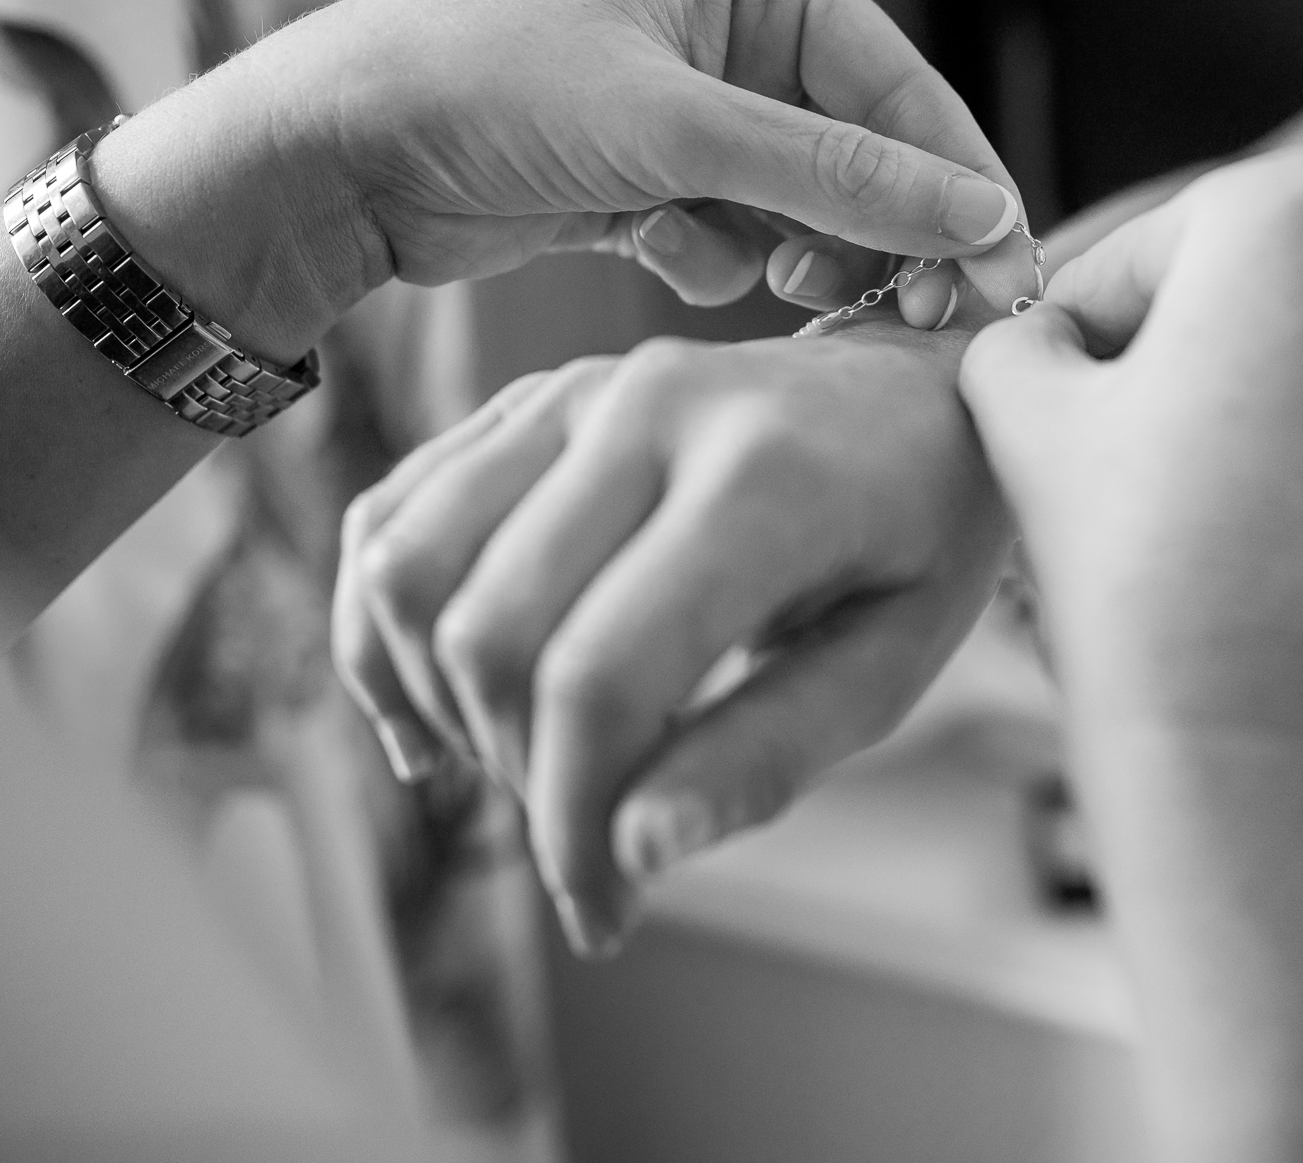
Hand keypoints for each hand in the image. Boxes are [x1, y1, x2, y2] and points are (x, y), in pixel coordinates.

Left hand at [94, 0, 1038, 361]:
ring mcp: (693, 117)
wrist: (340, 153)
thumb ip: (838, 177)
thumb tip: (983, 215)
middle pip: (863, 157)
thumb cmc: (492, 94)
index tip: (1005, 275)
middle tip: (920, 319)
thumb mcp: (680, 131)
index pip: (901, 89)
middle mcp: (734, 40)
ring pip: (805, 210)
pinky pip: (737, 240)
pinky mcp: (653, 185)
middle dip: (882, 236)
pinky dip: (718, 264)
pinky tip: (670, 260)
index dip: (958, 187)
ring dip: (801, 256)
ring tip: (792, 287)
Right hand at [332, 326, 1009, 955]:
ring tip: (521, 770)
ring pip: (410, 570)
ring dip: (437, 706)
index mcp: (760, 476)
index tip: (603, 911)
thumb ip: (765, 753)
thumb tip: (632, 853)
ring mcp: (572, 392)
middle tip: (587, 839)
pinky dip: (384, 629)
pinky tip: (434, 707)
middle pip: (492, 633)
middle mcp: (647, 408)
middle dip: (518, 777)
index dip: (573, 822)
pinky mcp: (525, 402)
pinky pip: (393, 518)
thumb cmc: (918, 538)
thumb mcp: (891, 662)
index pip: (602, 675)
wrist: (914, 394)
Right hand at [960, 144, 1302, 776]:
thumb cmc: (1151, 572)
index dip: (1075, 333)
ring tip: (1178, 500)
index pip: (1145, 250)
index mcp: (1296, 199)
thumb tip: (1036, 342)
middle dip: (1170, 356)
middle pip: (1243, 283)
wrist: (1278, 747)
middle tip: (1104, 450)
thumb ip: (1016, 343)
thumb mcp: (1028, 418)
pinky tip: (1261, 529)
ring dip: (1244, 396)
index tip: (1044, 399)